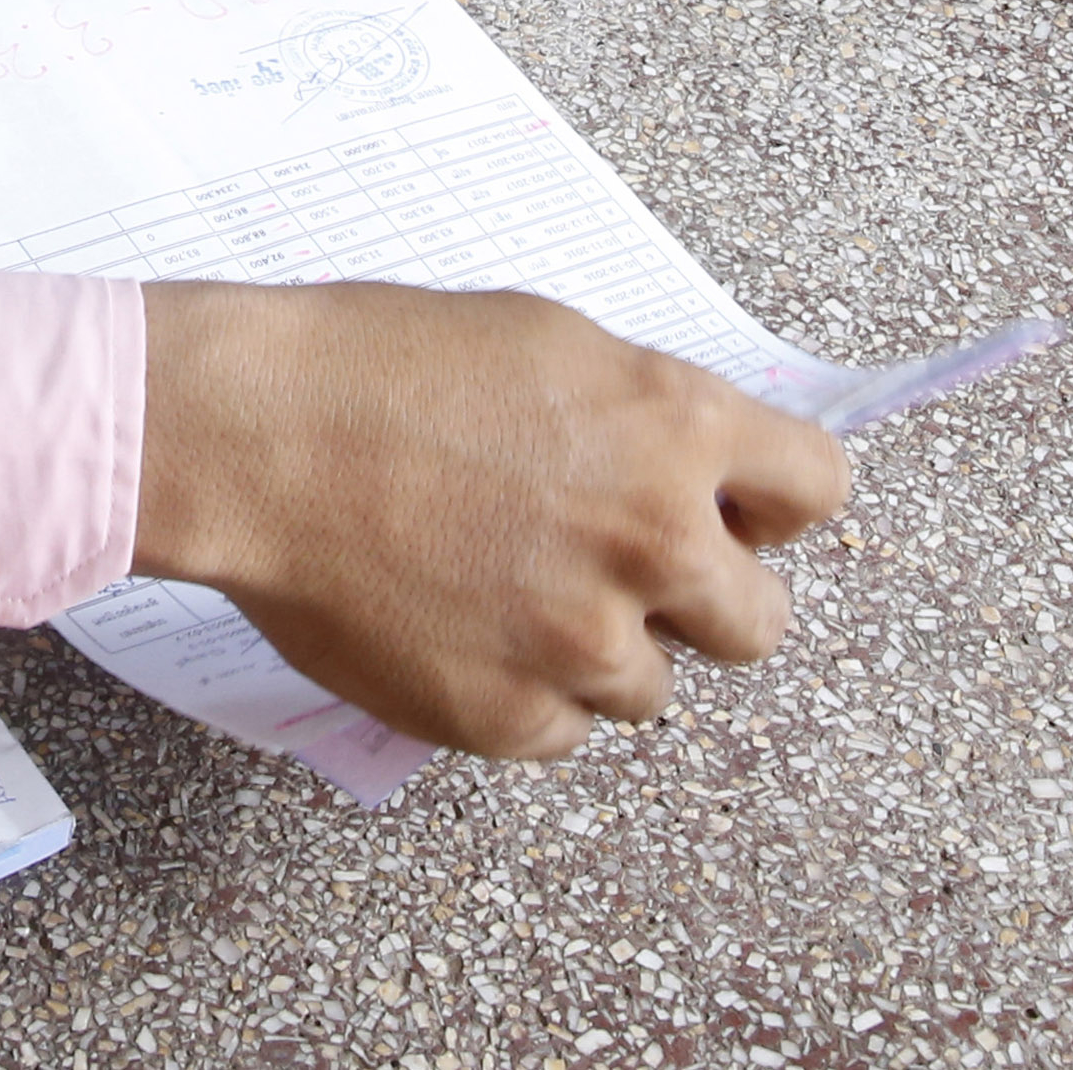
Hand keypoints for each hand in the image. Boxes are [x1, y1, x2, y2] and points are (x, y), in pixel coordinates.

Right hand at [133, 281, 846, 759]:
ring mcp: (585, 643)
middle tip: (617, 567)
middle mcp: (654, 542)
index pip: (818, 489)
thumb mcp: (546, 342)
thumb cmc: (377, 365)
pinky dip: (522, 692)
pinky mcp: (512, 717)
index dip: (768, 501)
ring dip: (597, 649)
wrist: (254, 436)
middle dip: (700, 599)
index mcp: (675, 429)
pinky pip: (562, 730)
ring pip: (650, 689)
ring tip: (502, 586)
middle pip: (758, 624)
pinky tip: (456, 624)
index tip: (732, 508)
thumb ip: (645, 417)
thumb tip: (697, 475)